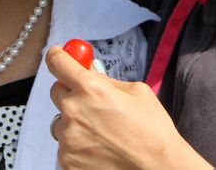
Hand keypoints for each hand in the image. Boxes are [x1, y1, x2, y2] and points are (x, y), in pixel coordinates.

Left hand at [46, 47, 212, 169]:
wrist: (158, 168)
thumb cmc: (153, 131)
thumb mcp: (136, 92)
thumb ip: (105, 79)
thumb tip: (88, 69)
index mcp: (90, 88)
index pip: (57, 62)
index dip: (58, 56)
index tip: (59, 56)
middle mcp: (74, 111)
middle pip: (57, 91)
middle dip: (71, 92)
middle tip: (92, 102)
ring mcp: (68, 139)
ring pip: (62, 121)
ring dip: (75, 122)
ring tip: (101, 133)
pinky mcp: (67, 161)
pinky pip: (66, 145)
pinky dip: (78, 145)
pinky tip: (100, 149)